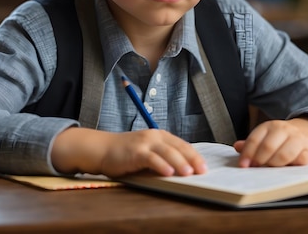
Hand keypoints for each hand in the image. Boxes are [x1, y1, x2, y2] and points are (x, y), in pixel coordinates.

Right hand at [51, 127, 207, 177]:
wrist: (103, 149)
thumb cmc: (126, 153)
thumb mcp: (148, 151)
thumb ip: (163, 156)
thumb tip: (183, 168)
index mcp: (160, 136)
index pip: (182, 145)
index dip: (195, 155)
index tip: (204, 167)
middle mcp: (154, 136)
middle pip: (178, 147)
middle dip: (192, 159)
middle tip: (202, 171)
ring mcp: (144, 143)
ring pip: (167, 152)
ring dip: (179, 162)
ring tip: (189, 173)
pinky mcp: (135, 152)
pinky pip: (151, 158)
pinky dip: (161, 165)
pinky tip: (168, 173)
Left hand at [233, 116, 307, 167]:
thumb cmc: (282, 138)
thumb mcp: (266, 136)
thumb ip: (252, 143)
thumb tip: (237, 147)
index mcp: (269, 126)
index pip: (255, 139)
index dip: (247, 153)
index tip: (243, 165)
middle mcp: (283, 130)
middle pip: (268, 146)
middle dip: (259, 160)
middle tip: (255, 169)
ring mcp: (297, 139)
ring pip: (283, 154)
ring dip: (274, 165)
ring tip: (269, 170)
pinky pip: (299, 161)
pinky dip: (291, 167)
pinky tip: (285, 170)